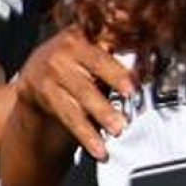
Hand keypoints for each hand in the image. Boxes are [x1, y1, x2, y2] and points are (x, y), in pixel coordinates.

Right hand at [14, 28, 134, 159]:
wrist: (36, 74)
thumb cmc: (77, 62)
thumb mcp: (94, 52)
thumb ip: (116, 58)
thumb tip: (148, 70)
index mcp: (80, 36)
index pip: (102, 55)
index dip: (117, 71)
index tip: (133, 86)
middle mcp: (62, 53)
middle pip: (90, 76)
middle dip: (109, 93)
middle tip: (127, 107)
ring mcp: (49, 74)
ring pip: (80, 99)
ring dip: (100, 117)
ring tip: (117, 131)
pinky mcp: (42, 95)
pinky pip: (69, 117)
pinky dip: (87, 135)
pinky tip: (99, 149)